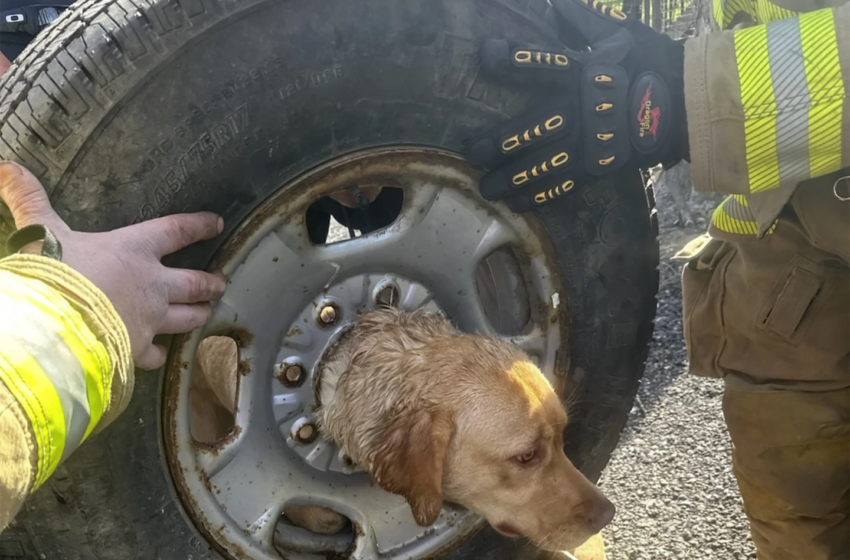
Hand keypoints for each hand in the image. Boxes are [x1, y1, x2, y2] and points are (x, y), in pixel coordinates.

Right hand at [0, 162, 226, 369]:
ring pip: (187, 318)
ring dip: (199, 315)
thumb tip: (7, 166)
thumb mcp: (40, 231)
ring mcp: (150, 319)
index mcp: (134, 249)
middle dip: (210, 283)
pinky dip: (160, 355)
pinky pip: (156, 354)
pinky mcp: (138, 349)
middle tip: (221, 283)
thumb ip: (29, 200)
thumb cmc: (52, 273)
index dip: (198, 226)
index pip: (176, 231)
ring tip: (208, 313)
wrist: (51, 327)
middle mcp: (152, 284)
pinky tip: (161, 357)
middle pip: (194, 283)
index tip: (217, 223)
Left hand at [464, 0, 686, 211]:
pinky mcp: (600, 165)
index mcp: (584, 73)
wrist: (690, 103)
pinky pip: (565, 184)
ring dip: (512, 177)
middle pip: (533, 127)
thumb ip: (583, 21)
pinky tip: (517, 203)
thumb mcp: (620, 34)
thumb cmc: (652, 62)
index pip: (543, 64)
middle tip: (472, 152)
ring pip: (544, 163)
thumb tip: (555, 3)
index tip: (486, 55)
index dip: (513, 59)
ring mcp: (590, 142)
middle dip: (500, 141)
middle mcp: (581, 110)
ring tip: (485, 189)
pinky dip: (540, 194)